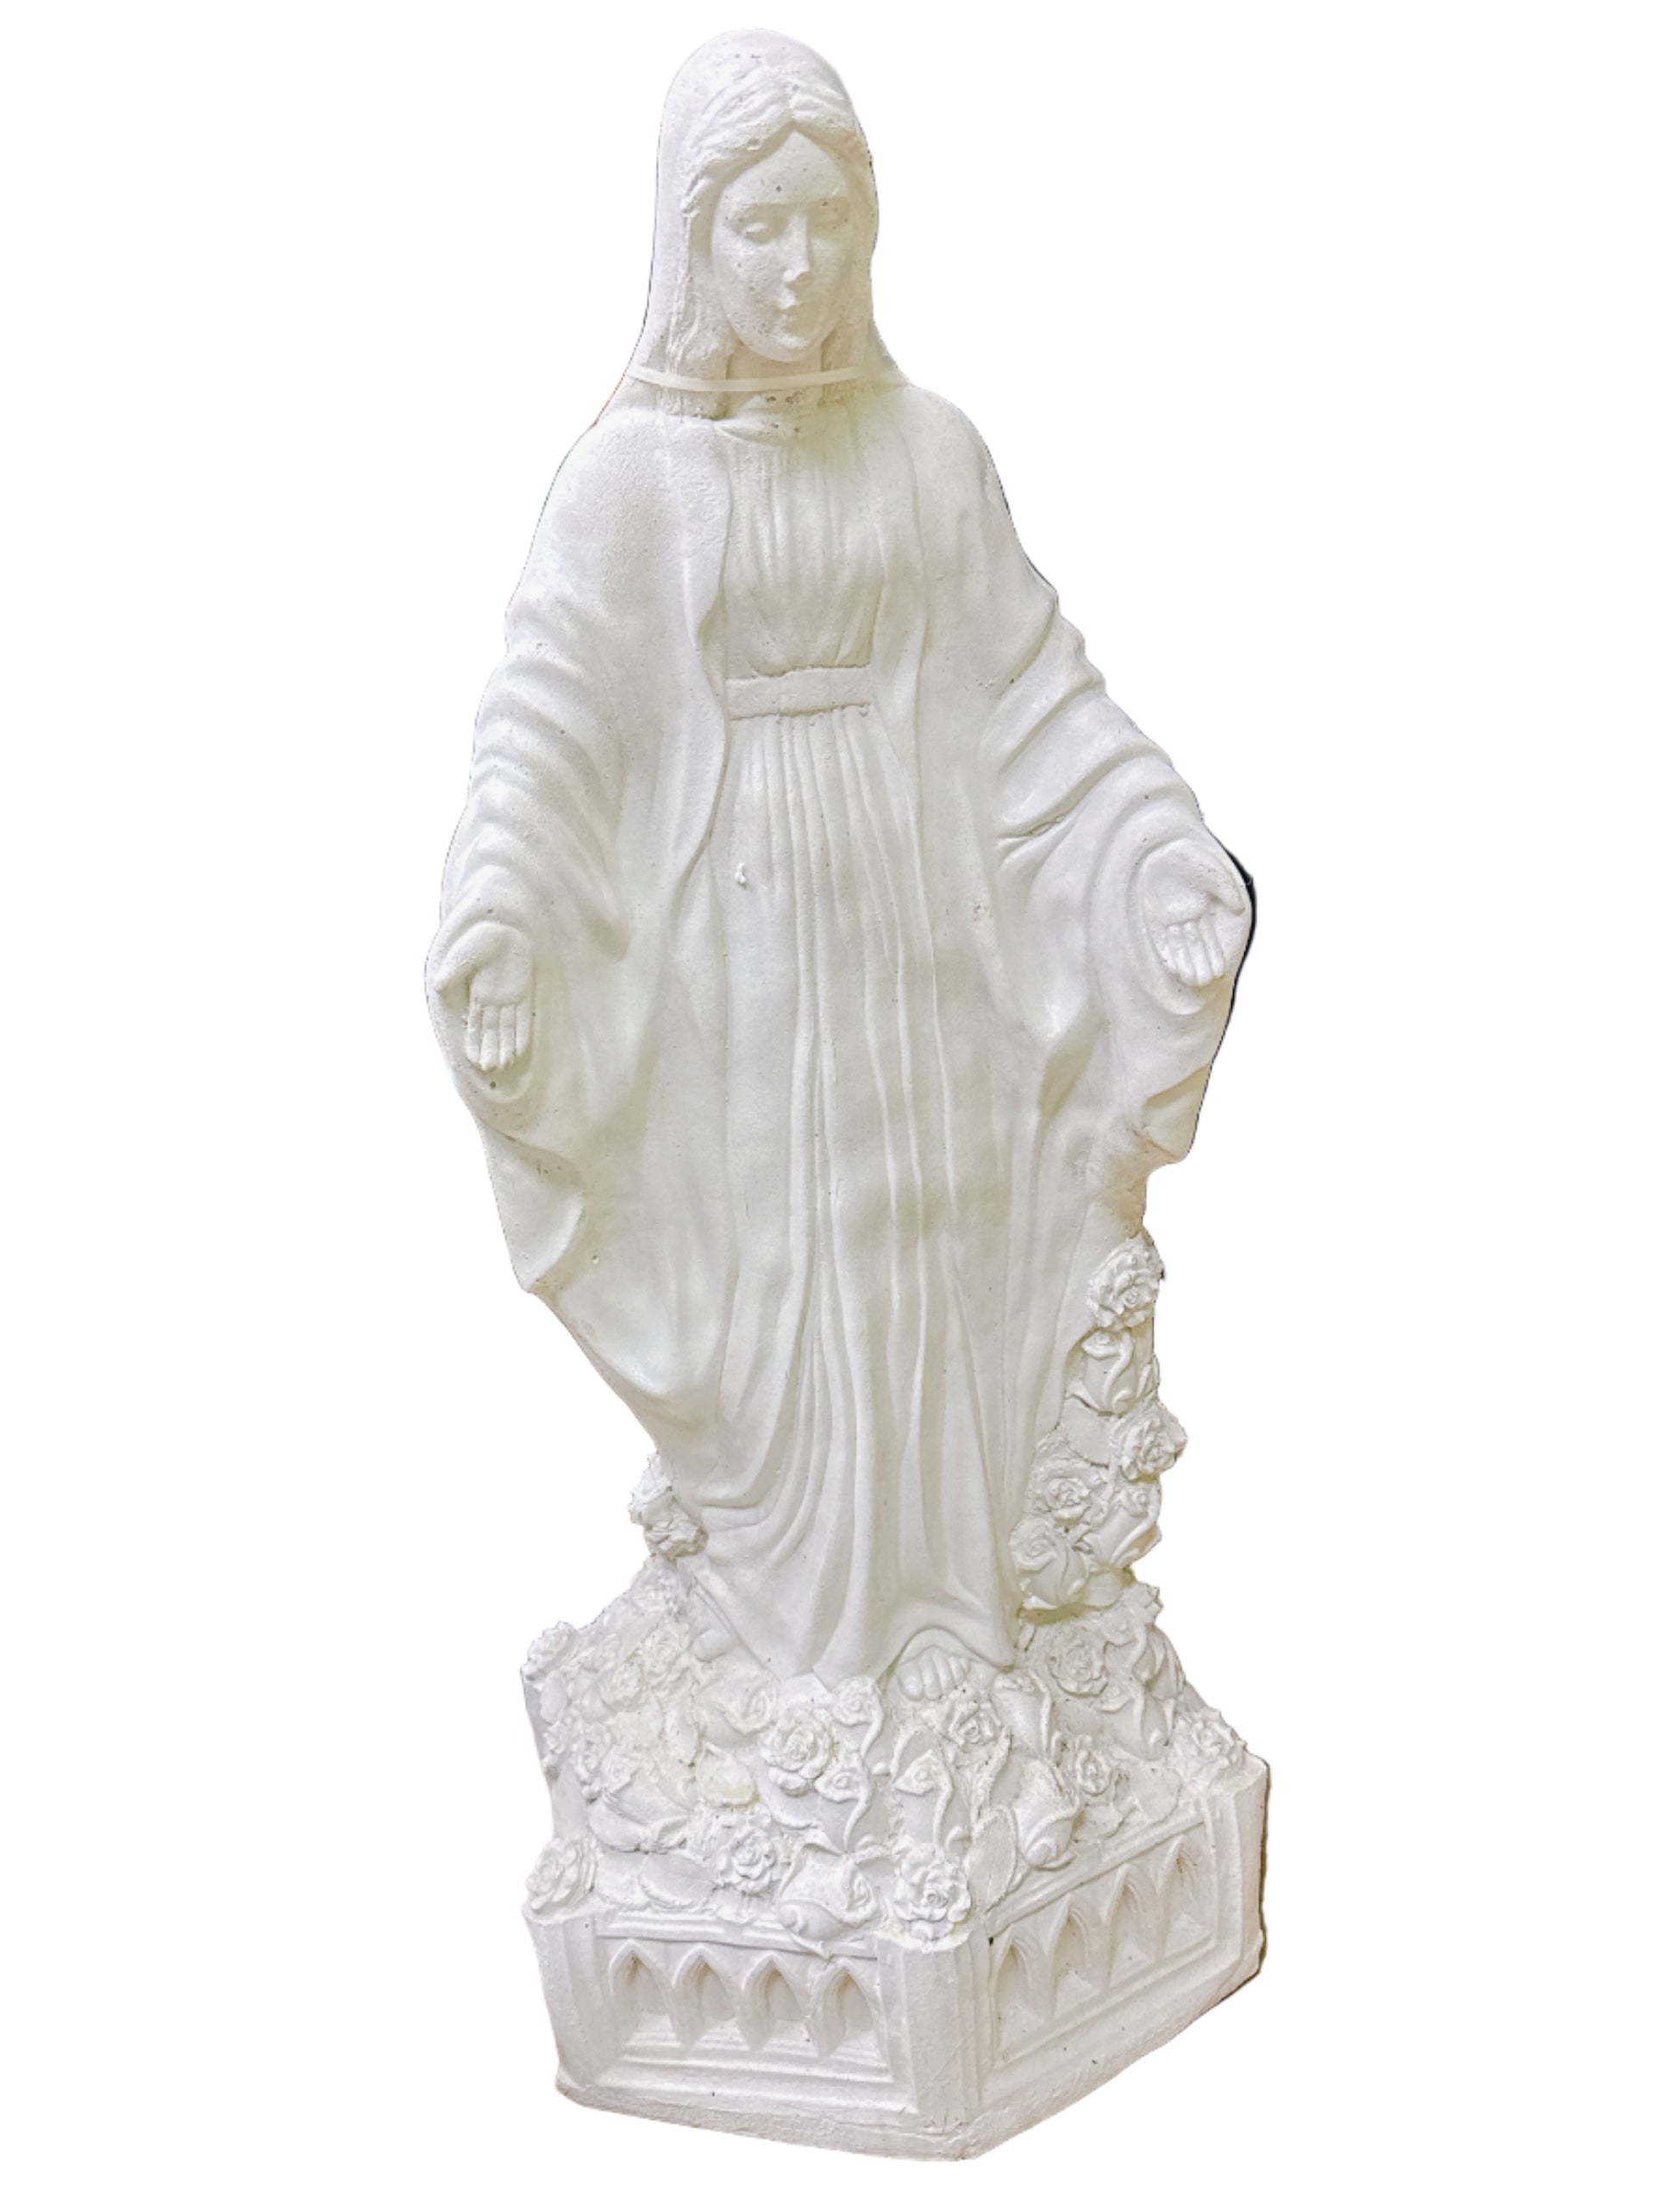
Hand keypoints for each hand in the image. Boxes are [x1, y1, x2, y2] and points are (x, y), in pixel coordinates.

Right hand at [430, 919, 534, 1072]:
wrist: (505, 927)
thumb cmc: (482, 939)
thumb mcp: (465, 954)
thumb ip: (453, 971)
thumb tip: (438, 985)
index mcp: (476, 994)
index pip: (474, 1024)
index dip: (473, 1042)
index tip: (472, 1059)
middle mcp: (493, 1000)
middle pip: (491, 1031)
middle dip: (490, 1049)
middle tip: (490, 1068)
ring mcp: (509, 997)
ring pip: (507, 1028)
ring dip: (505, 1046)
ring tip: (504, 1065)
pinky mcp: (525, 992)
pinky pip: (523, 1017)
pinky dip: (521, 1032)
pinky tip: (519, 1049)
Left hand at [1138, 841, 1249, 989]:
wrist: (1159, 845)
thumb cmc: (1189, 856)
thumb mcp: (1212, 870)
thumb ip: (1227, 888)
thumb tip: (1240, 908)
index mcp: (1201, 908)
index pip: (1209, 939)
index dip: (1214, 955)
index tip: (1218, 972)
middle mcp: (1185, 917)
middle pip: (1195, 947)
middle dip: (1200, 964)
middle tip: (1205, 982)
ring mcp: (1168, 919)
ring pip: (1179, 947)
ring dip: (1186, 963)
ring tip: (1193, 979)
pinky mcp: (1152, 918)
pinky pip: (1160, 939)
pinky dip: (1169, 953)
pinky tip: (1175, 968)